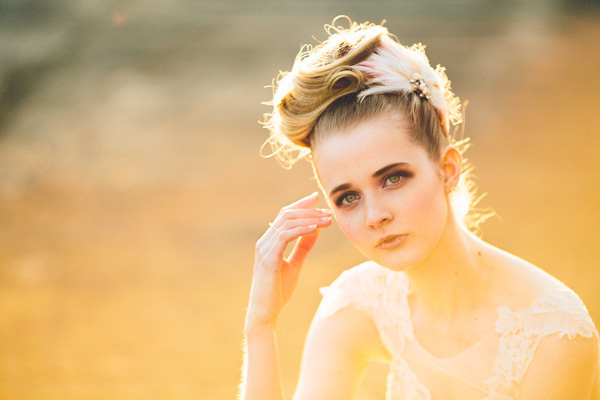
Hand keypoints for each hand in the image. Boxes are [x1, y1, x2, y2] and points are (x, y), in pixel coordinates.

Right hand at [247, 192, 331, 328]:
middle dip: (309, 210)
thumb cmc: (278, 290)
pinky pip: (285, 236)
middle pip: (286, 215)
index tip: (317, 199)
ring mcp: (264, 249)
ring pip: (286, 222)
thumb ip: (303, 246)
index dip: (301, 205)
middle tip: (328, 212)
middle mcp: (264, 241)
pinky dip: (301, 230)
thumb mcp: (295, 263)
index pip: (285, 215)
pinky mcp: (268, 258)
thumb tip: (315, 229)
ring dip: (309, 219)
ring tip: (327, 220)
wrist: (266, 312)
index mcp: (269, 241)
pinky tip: (315, 229)